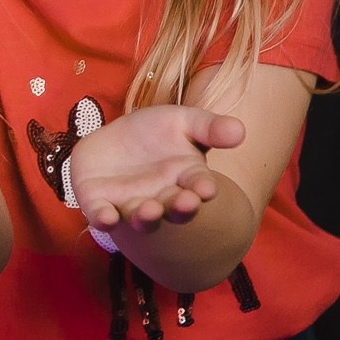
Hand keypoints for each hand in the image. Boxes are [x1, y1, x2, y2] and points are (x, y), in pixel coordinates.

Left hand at [67, 103, 244, 232]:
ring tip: (150, 210)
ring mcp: (131, 202)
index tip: (207, 188)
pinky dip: (104, 218)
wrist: (114, 140)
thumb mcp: (182, 121)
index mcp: (186, 178)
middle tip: (185, 202)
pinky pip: (102, 215)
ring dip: (146, 216)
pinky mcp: (100, 202)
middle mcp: (161, 196)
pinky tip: (107, 217)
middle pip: (173, 207)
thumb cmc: (155, 132)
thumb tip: (240, 131)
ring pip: (141, 216)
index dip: (203, 187)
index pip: (199, 186)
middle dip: (180, 207)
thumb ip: (209, 127)